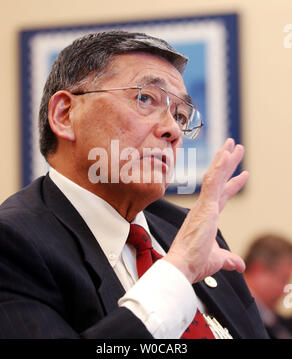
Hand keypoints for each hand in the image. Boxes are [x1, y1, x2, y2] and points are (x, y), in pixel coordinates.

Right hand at [164, 138, 247, 283]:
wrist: (181, 266)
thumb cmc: (193, 263)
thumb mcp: (217, 259)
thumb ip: (229, 259)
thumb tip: (239, 264)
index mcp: (206, 217)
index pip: (222, 195)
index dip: (232, 183)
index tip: (242, 174)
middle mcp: (204, 208)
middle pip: (220, 181)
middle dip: (229, 164)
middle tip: (235, 148)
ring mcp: (204, 206)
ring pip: (215, 177)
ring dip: (225, 160)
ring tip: (232, 145)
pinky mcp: (204, 207)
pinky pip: (212, 182)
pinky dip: (219, 167)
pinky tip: (225, 155)